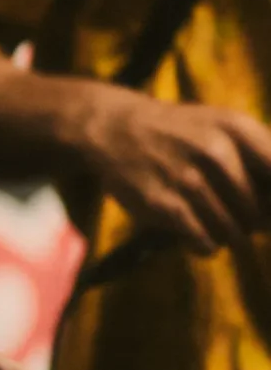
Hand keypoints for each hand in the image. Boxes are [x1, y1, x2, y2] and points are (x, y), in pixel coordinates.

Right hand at [81, 90, 270, 253]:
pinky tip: (195, 230)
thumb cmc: (181, 132)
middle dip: (251, 221)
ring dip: (226, 234)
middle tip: (231, 211)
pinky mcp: (162, 204)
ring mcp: (187, 178)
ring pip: (234, 233)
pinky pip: (205, 243)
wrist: (114, 129)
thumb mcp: (225, 125)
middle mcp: (214, 149)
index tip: (262, 207)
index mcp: (236, 127)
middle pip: (260, 212)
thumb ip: (265, 154)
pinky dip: (204, 244)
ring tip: (211, 220)